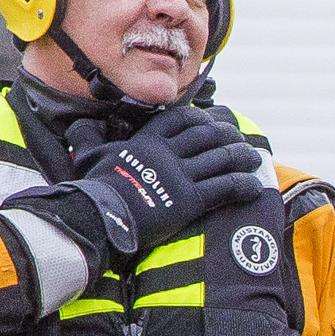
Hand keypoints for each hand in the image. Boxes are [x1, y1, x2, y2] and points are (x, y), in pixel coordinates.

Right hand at [51, 103, 268, 269]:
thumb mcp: (88, 155)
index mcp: (147, 141)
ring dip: (242, 157)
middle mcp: (168, 154)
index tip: (213, 121)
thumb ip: (89, 136)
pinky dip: (243, 185)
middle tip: (240, 137)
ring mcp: (181, 176)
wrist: (100, 217)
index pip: (182, 119)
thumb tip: (79, 125)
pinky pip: (225, 188)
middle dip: (228, 134)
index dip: (202, 118)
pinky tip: (255, 186)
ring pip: (221, 159)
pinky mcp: (190, 200)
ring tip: (254, 157)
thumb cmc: (92, 189)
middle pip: (208, 136)